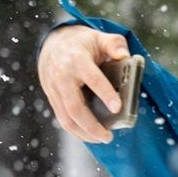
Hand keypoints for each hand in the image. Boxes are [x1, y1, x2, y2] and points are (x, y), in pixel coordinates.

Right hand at [38, 23, 131, 143]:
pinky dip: (75, 130)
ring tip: (102, 139)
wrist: (52, 44)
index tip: (118, 108)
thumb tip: (125, 56)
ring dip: (84, 132)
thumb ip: (114, 44)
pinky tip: (89, 136)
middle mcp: (63, 76)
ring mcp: (54, 88)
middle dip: (92, 125)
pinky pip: (61, 118)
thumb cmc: (82, 43)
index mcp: (77, 60)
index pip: (92, 79)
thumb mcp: (99, 37)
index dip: (105, 94)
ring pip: (66, 117)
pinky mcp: (52, 97)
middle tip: (109, 136)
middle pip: (75, 106)